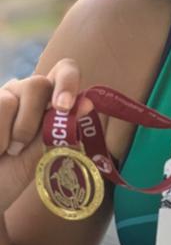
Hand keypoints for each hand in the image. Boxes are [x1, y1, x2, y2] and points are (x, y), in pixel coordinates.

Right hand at [0, 59, 93, 213]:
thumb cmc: (13, 174)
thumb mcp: (40, 159)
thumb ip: (59, 132)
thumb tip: (87, 104)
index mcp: (51, 100)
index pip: (66, 71)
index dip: (68, 82)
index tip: (63, 107)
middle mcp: (27, 92)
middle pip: (38, 84)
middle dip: (29, 122)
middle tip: (19, 148)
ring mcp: (4, 96)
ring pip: (9, 101)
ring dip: (7, 136)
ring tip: (3, 151)